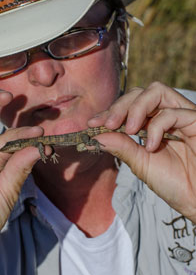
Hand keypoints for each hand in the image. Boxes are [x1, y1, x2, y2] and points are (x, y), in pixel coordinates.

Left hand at [88, 82, 195, 221]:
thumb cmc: (172, 182)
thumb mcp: (139, 162)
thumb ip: (120, 146)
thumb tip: (96, 135)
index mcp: (152, 124)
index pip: (128, 106)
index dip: (109, 112)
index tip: (92, 123)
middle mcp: (167, 115)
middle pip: (140, 93)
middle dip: (120, 106)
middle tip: (108, 124)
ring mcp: (182, 116)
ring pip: (156, 92)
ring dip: (136, 109)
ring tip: (128, 130)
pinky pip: (173, 112)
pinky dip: (156, 127)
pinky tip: (150, 146)